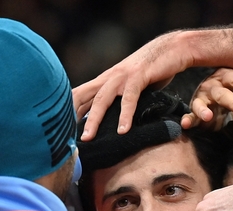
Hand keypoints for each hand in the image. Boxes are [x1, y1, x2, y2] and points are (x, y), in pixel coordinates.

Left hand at [73, 31, 190, 140]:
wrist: (174, 48)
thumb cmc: (153, 70)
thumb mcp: (131, 86)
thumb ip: (119, 100)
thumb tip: (112, 122)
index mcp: (105, 80)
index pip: (78, 96)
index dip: (67, 112)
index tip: (59, 132)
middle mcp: (109, 77)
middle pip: (82, 97)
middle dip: (71, 116)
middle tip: (63, 139)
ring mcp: (122, 76)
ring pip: (102, 99)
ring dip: (94, 119)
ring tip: (87, 138)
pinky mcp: (139, 76)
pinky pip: (129, 98)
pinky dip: (125, 115)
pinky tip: (123, 130)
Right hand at [181, 68, 232, 129]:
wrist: (215, 97)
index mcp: (226, 76)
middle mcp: (212, 86)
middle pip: (222, 93)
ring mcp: (201, 98)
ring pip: (202, 103)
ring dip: (203, 110)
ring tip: (208, 117)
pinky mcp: (194, 110)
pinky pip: (190, 115)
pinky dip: (187, 119)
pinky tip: (185, 124)